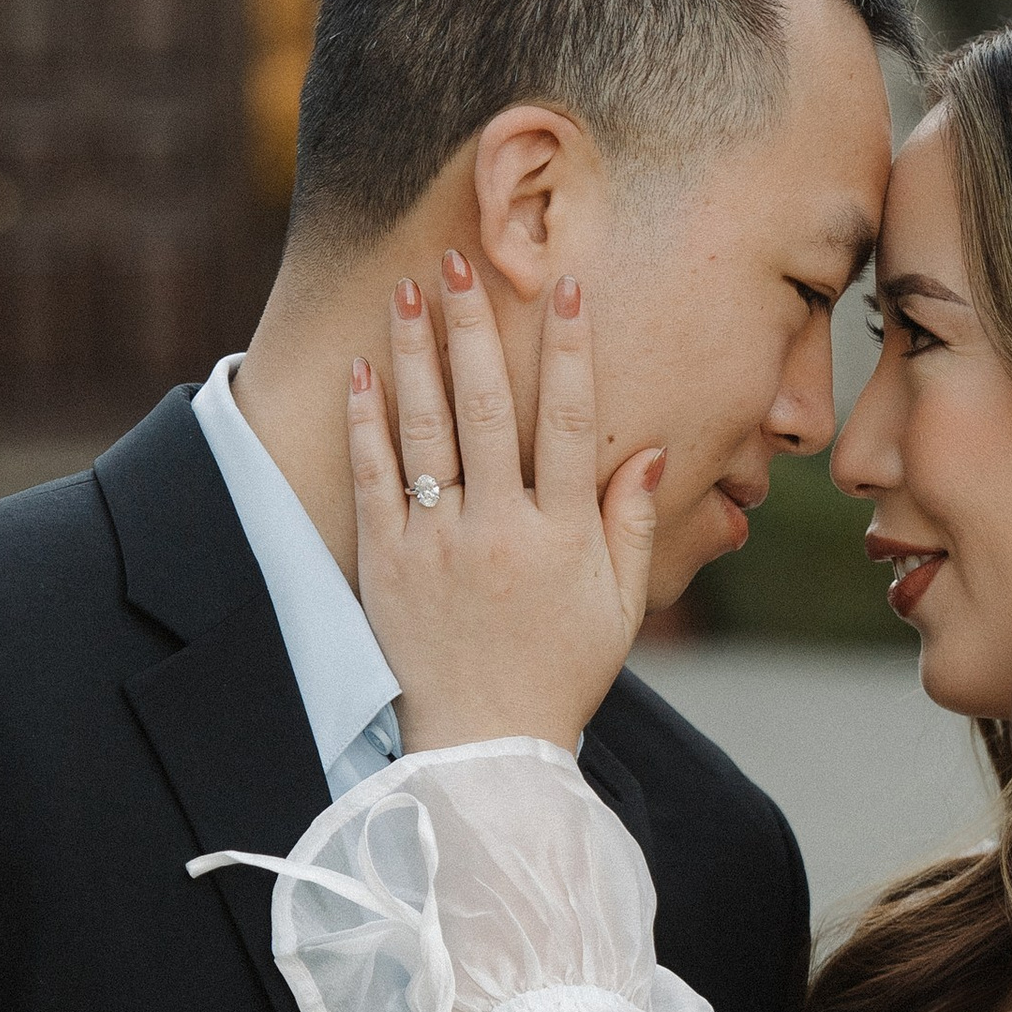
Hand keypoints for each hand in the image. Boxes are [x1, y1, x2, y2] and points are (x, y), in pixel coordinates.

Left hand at [348, 254, 662, 752]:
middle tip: (459, 260)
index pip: (573, 423)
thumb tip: (649, 450)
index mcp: (563, 537)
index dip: (570, 352)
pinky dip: (367, 422)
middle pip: (488, 407)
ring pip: (426, 429)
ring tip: (406, 289)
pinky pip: (374, 479)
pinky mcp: (388, 565)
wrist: (484, 751)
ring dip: (414, 353)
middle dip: (474, 327)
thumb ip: (629, 525)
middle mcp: (500, 531)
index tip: (565, 289)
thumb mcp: (618, 607)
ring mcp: (438, 545)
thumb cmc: (559, 674)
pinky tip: (362, 369)